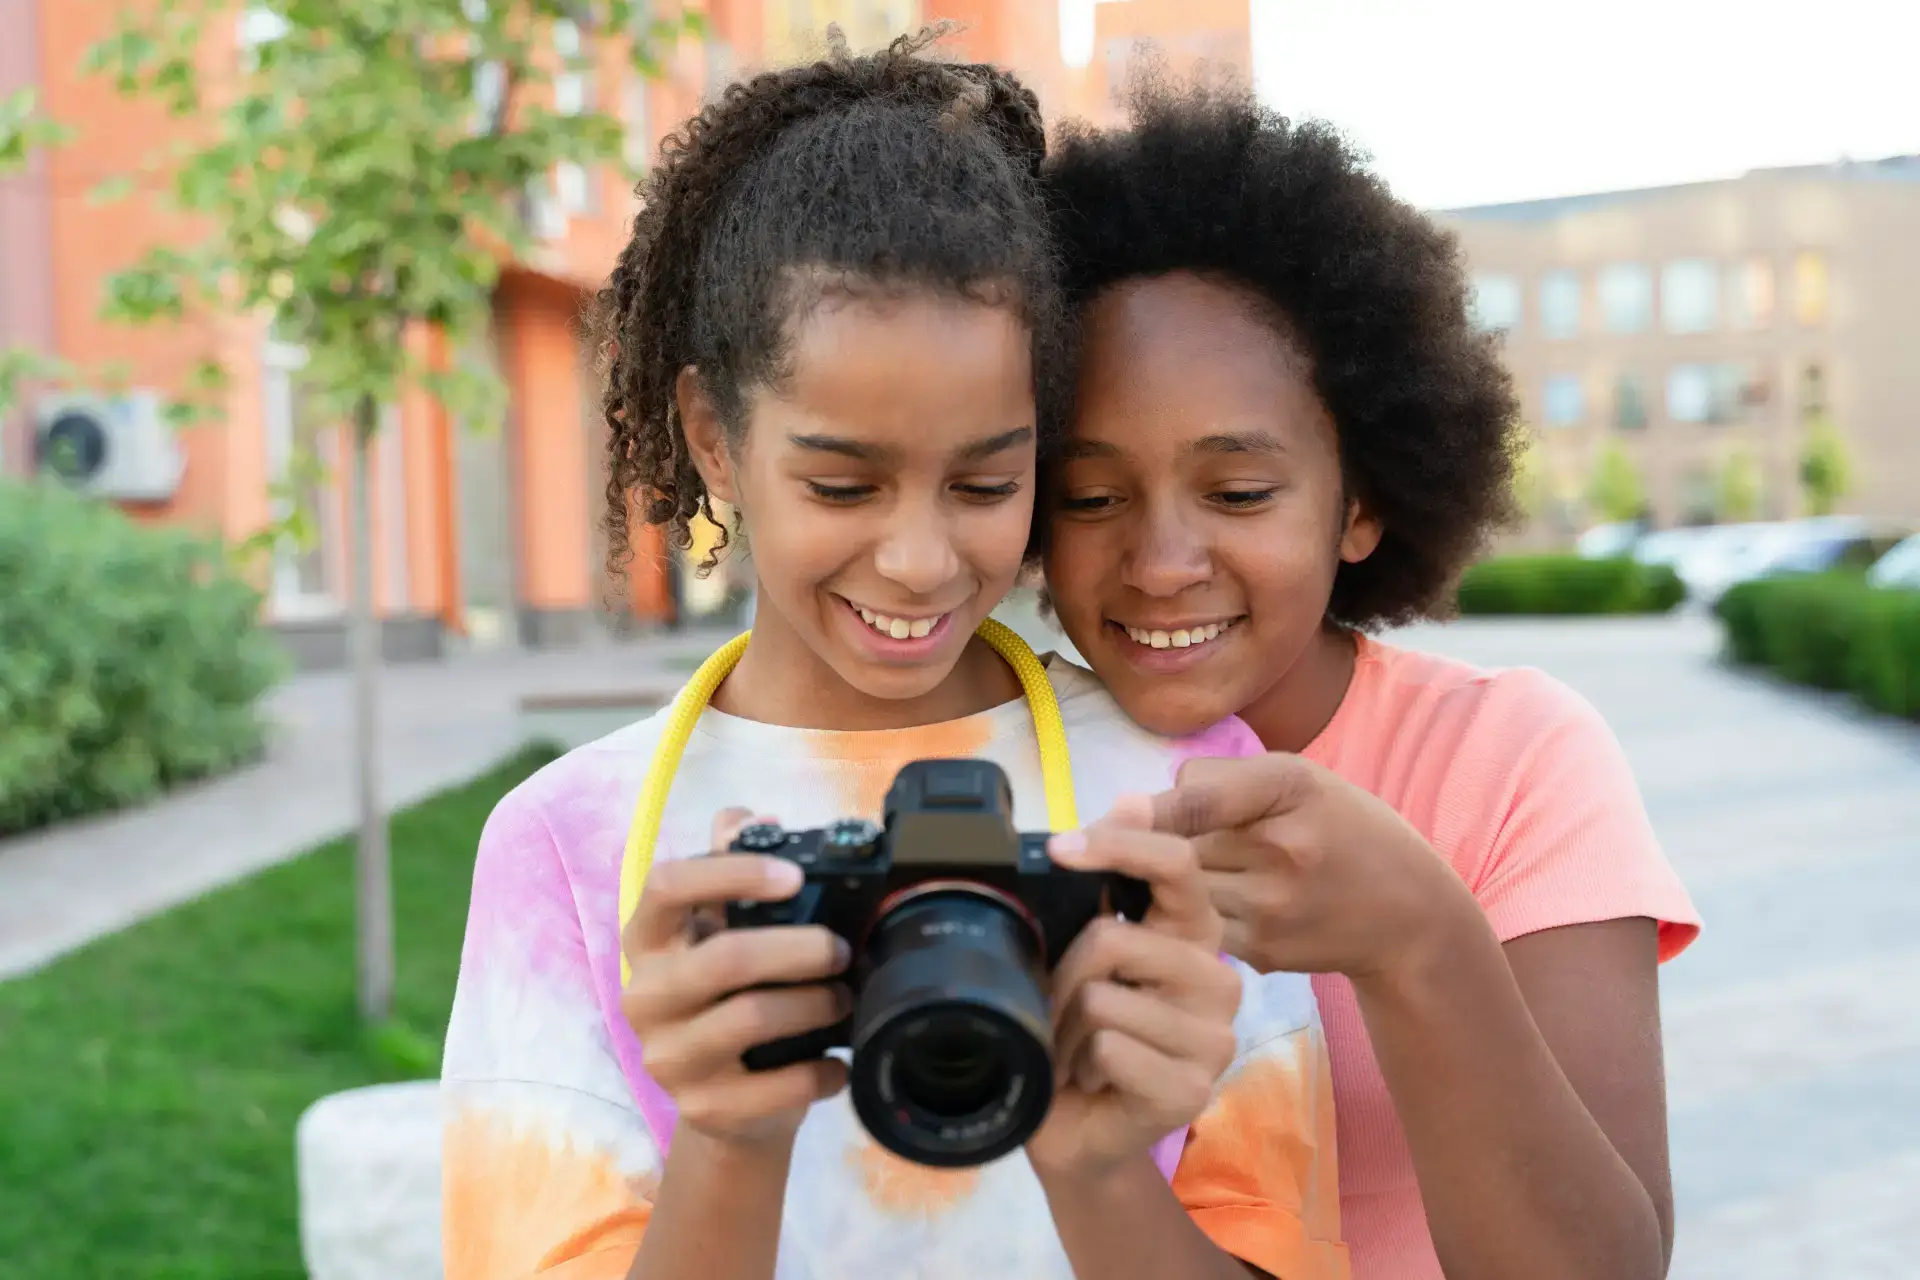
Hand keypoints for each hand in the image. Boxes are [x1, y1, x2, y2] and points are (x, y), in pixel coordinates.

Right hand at [620, 808, 851, 1148]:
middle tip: (841, 950)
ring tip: (843, 999)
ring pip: (754, 1018)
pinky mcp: (704, 1109)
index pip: (667, 884)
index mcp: (647, 941)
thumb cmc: (728, 1000)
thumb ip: (731, 869)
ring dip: (816, 1004)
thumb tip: (760, 819)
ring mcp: (669, 1058)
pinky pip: (777, 1085)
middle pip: (727, 958)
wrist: (724, 1108)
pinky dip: (820, 1069)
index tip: (794, 877)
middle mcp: (645, 997)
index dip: (733, 872)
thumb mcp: (721, 934)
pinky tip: (836, 1061)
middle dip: (801, 948)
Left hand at [1026, 796, 1240, 1180]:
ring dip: (1065, 1027)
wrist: (1074, 1129)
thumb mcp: (1084, 949)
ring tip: (1077, 1049)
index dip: (1119, 846)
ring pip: (1102, 997)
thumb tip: (1133, 797)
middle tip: (1059, 1007)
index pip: (1179, 866)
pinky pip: (1109, 1048)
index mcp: (1193, 934)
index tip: (1059, 850)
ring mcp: (1213, 1039)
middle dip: (1061, 974)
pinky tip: (1093, 1081)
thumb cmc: (1076, 1032)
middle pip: (1115, 938)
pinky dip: (1078, 1065)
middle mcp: (1218, 979)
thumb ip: (1108, 881)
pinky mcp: (1191, 1090)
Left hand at [1152, 754, 1481, 983]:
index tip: (1072, 840)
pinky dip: (1188, 919)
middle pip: (1176, 846)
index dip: (1137, 818)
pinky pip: (1196, 928)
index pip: (1194, 800)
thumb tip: (1130, 807)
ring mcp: (1274, 906)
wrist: (1409, 914)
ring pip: (1179, 892)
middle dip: (1155, 847)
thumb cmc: (1342, 830)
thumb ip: (1218, 781)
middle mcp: (1284, 846)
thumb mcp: (1300, 781)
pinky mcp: (1264, 951)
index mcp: (1292, 785)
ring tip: (1194, 877)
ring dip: (1165, 887)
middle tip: (1157, 848)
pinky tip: (1215, 908)